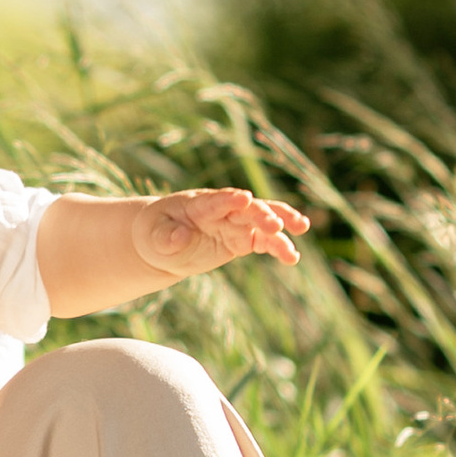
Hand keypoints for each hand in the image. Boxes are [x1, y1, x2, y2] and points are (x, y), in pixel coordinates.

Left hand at [132, 187, 308, 281]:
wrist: (165, 240)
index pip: (216, 200)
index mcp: (198, 204)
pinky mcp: (242, 239)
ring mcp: (235, 223)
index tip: (244, 198)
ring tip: (301, 231)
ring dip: (281, 225)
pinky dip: (278, 247)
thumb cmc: (156, 232)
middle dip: (261, 214)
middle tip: (275, 225)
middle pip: (246, 209)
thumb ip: (166, 237)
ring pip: (262, 221)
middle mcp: (222, 210)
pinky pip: (264, 241)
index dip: (229, 199)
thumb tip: (181, 237)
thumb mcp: (154, 236)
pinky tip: (292, 257)